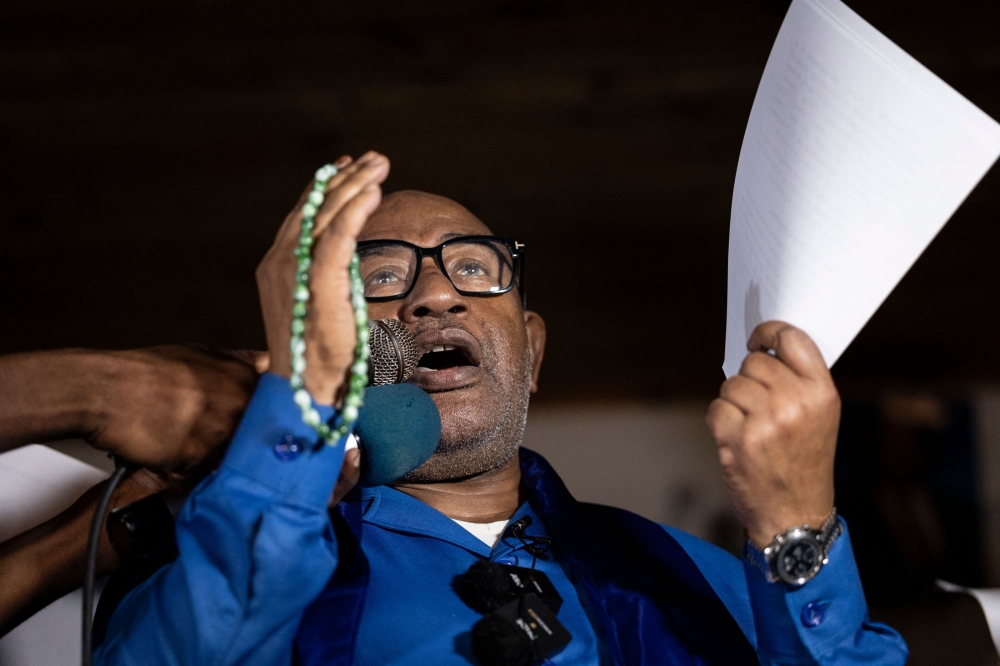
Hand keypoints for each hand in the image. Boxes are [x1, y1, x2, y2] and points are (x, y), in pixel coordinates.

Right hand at [87, 345, 261, 476]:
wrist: (103, 390)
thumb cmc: (147, 372)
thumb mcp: (200, 354)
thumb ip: (240, 362)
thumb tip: (269, 362)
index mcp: (243, 378)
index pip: (277, 410)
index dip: (267, 424)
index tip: (259, 431)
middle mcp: (237, 404)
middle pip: (254, 439)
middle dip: (237, 444)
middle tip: (205, 436)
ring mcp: (219, 432)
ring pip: (226, 458)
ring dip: (208, 457)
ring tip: (178, 438)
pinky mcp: (196, 457)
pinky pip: (198, 473)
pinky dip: (182, 468)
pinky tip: (164, 449)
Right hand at [257, 152, 389, 404]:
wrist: (310, 390)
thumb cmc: (320, 356)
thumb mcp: (321, 306)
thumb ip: (327, 278)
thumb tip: (347, 264)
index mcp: (278, 267)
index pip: (303, 216)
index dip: (325, 188)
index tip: (347, 164)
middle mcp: (280, 263)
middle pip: (315, 208)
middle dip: (345, 178)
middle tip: (373, 157)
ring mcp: (294, 273)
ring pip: (326, 216)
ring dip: (355, 185)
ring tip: (379, 163)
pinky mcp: (317, 285)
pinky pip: (338, 239)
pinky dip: (355, 212)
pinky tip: (373, 191)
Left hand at [706, 321, 839, 547]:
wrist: (795, 515)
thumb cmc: (804, 462)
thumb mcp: (820, 417)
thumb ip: (799, 380)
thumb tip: (764, 347)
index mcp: (822, 393)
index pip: (792, 338)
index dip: (768, 332)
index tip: (757, 340)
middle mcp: (796, 403)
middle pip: (755, 361)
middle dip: (749, 379)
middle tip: (758, 405)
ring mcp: (767, 421)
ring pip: (732, 384)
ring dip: (734, 402)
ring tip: (751, 427)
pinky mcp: (739, 438)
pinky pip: (716, 408)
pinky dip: (720, 422)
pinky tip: (737, 439)